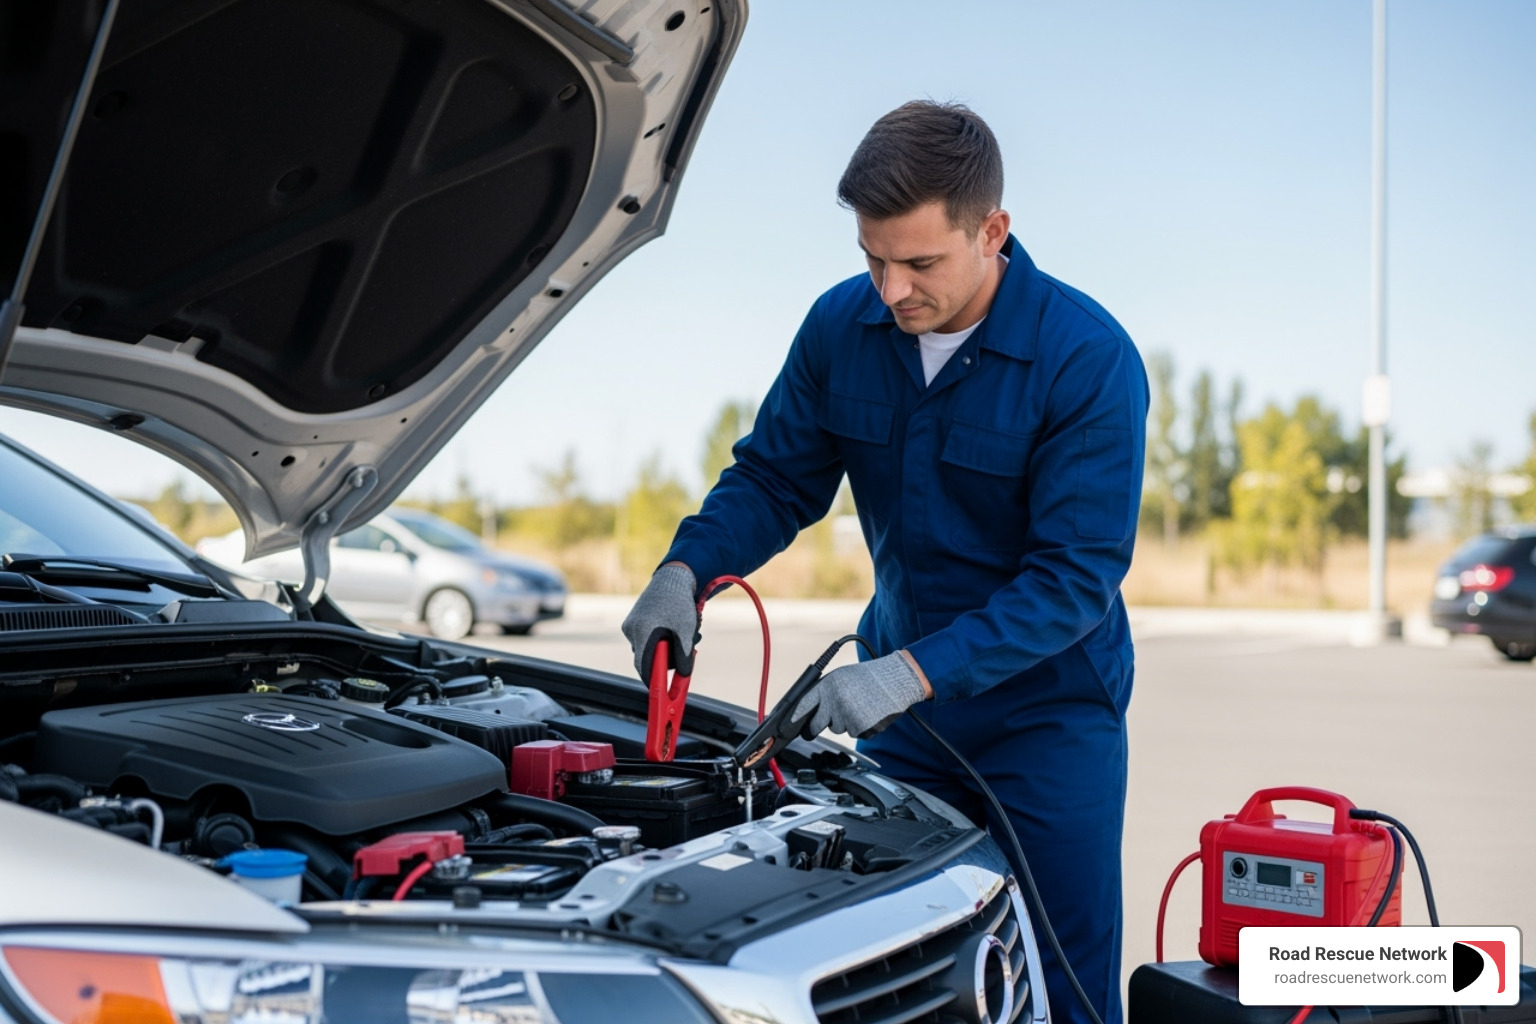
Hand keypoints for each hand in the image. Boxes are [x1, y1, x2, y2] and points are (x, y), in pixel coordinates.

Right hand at [621, 563, 699, 677]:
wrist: (672, 578)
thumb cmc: (679, 603)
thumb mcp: (686, 632)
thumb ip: (684, 656)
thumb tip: (684, 676)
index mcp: (642, 632)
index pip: (642, 666)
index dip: (652, 680)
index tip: (661, 689)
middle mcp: (631, 629)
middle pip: (646, 658)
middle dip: (666, 659)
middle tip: (687, 652)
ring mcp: (630, 624)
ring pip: (647, 647)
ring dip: (664, 647)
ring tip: (684, 633)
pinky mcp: (633, 620)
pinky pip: (645, 637)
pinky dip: (659, 638)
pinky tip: (673, 627)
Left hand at [792, 651, 927, 738]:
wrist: (896, 680)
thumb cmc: (868, 678)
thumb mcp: (842, 677)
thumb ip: (824, 691)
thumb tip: (806, 709)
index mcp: (828, 686)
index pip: (803, 706)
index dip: (795, 718)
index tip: (789, 727)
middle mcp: (835, 701)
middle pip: (816, 724)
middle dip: (815, 727)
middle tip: (820, 724)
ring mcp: (848, 716)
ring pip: (837, 728)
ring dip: (845, 722)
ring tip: (859, 706)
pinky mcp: (861, 728)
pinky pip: (853, 733)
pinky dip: (859, 727)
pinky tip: (868, 713)